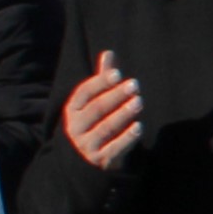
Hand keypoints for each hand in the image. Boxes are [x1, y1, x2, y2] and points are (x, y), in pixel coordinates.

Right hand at [59, 51, 144, 171]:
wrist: (89, 159)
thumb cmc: (96, 122)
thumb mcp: (96, 101)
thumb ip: (103, 80)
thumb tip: (109, 53)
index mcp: (73, 110)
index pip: (84, 93)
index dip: (100, 83)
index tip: (118, 74)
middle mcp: (76, 127)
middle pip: (96, 109)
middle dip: (115, 96)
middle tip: (134, 85)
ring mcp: (87, 145)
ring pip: (105, 128)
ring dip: (123, 114)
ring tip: (139, 102)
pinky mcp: (100, 160)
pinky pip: (114, 148)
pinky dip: (127, 138)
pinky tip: (139, 127)